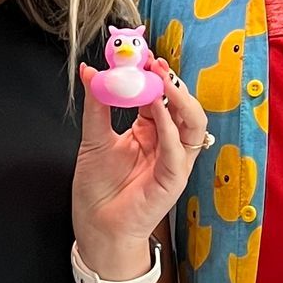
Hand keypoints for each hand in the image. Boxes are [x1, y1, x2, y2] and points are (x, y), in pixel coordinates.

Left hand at [73, 65, 208, 276]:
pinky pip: (178, 151)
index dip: (153, 73)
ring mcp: (173, 162)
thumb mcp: (93, 139)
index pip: (160, 95)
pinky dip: (171, 129)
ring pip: (193, 125)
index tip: (140, 53)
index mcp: (150, 131)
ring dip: (179, 99)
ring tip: (161, 80)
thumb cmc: (98, 191)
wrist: (96, 229)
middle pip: (183, 105)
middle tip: (153, 63)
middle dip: (171, 81)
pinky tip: (158, 112)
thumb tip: (89, 71)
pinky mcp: (173, 181)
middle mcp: (167, 143)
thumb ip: (96, 105)